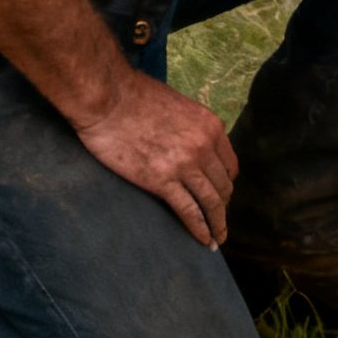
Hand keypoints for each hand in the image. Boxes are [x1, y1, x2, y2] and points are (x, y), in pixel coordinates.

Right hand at [70, 73, 237, 247]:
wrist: (108, 98)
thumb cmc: (136, 97)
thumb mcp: (178, 106)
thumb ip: (192, 128)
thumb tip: (192, 145)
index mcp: (210, 125)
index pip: (229, 164)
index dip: (226, 183)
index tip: (221, 195)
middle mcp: (204, 146)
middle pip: (223, 186)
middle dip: (222, 206)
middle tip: (219, 221)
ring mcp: (184, 165)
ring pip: (210, 202)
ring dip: (217, 224)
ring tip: (217, 239)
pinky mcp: (161, 181)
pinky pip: (188, 211)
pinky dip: (199, 229)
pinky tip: (203, 240)